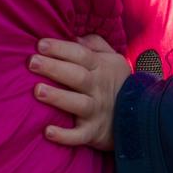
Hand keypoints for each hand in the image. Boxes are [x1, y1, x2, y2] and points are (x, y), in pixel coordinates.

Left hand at [30, 35, 130, 150]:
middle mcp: (99, 88)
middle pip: (77, 76)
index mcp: (101, 68)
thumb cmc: (116, 83)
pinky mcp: (94, 133)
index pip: (81, 55)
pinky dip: (65, 136)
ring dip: (58, 97)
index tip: (40, 44)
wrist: (140, 116)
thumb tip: (76, 37)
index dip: (61, 48)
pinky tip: (48, 132)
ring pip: (78, 104)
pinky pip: (80, 135)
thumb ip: (96, 45)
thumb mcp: (113, 59)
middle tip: (32, 62)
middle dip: (54, 68)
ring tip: (38, 91)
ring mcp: (97, 111)